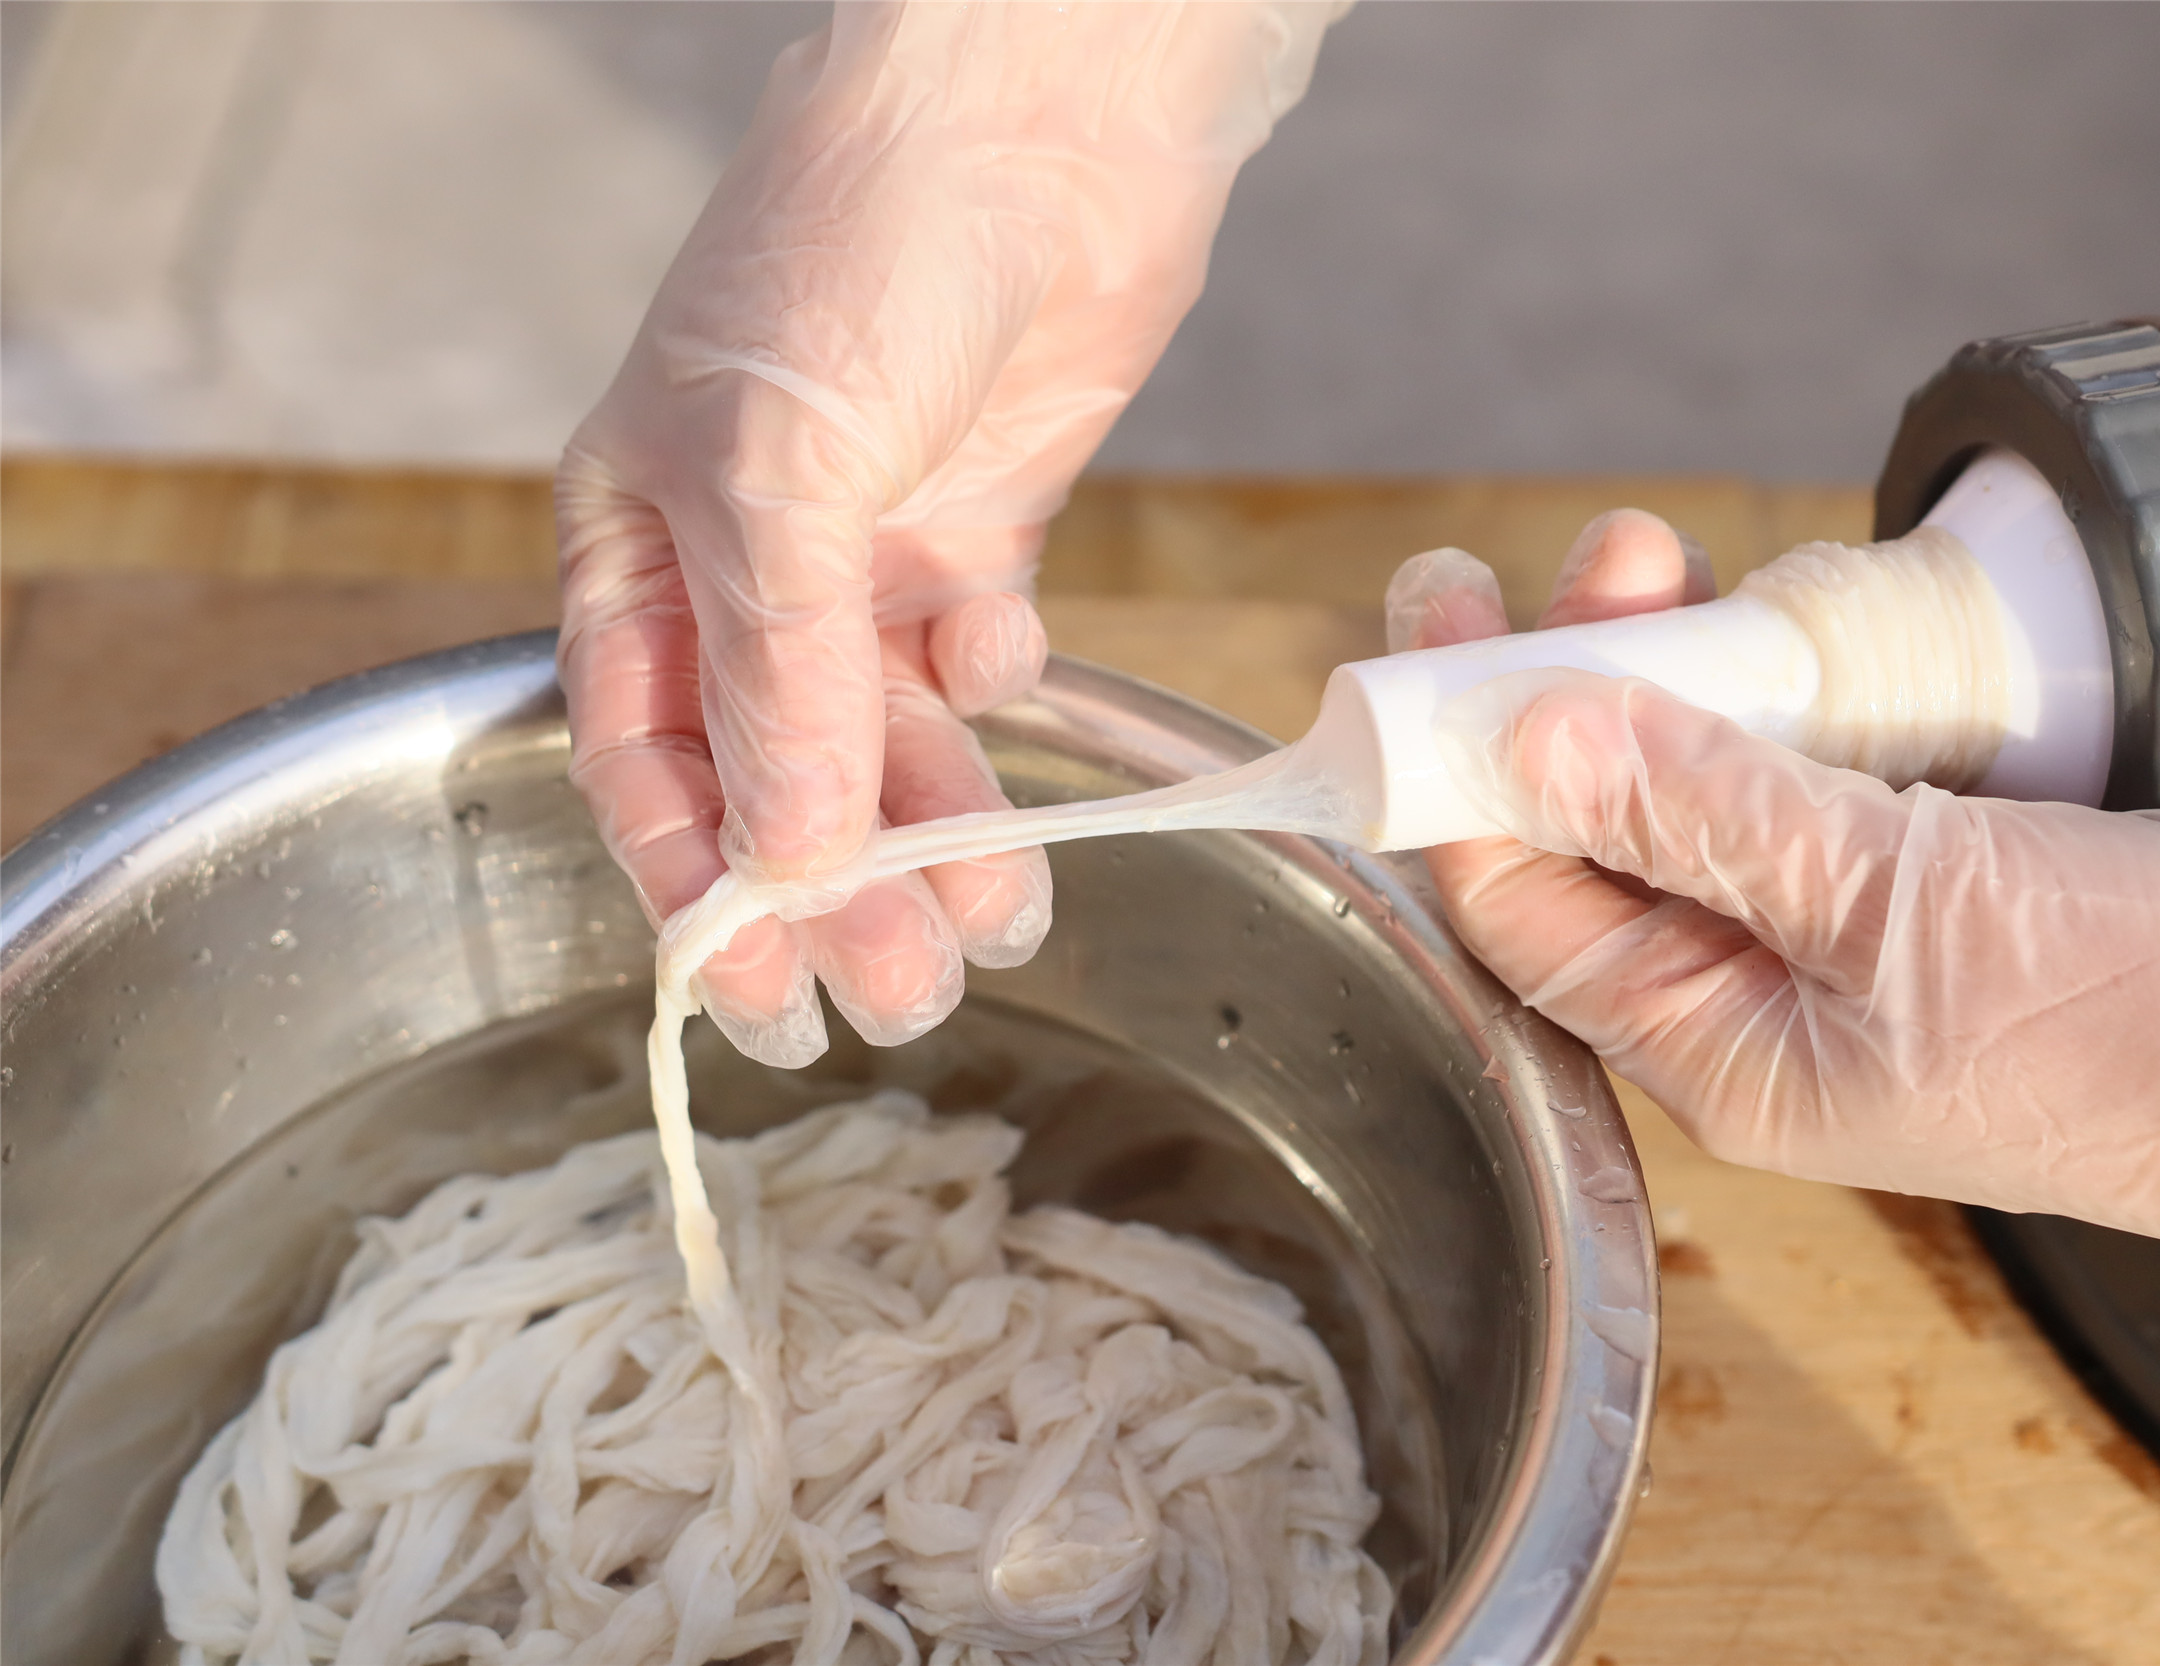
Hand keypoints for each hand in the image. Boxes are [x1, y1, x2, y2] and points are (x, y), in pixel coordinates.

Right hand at [557, 4, 1334, 1060]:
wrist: (1039, 128)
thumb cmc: (854, 251)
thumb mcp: (780, 474)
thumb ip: (781, 675)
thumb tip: (778, 857)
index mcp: (637, 543)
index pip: (641, 757)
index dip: (694, 883)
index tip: (751, 989)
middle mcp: (746, 568)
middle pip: (775, 777)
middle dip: (832, 890)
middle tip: (899, 994)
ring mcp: (867, 558)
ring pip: (889, 745)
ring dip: (938, 831)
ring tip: (997, 916)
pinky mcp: (977, 543)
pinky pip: (977, 670)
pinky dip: (999, 689)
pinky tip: (1008, 651)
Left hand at [1391, 514, 2159, 1351]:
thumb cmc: (2153, 1026)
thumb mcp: (1901, 908)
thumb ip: (1710, 816)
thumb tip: (1535, 736)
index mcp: (1720, 1057)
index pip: (1524, 910)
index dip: (1460, 776)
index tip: (1430, 640)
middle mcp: (1762, 1009)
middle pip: (1600, 841)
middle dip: (1559, 697)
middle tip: (1557, 565)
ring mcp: (1846, 944)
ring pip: (1696, 797)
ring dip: (1661, 680)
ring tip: (1655, 559)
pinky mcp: (1927, 882)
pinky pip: (1801, 782)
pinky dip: (1767, 701)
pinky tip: (1760, 629)